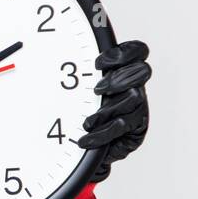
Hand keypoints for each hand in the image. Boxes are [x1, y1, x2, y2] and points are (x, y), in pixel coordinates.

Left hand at [77, 39, 150, 182]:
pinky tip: (87, 138)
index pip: (136, 50)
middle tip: (96, 89)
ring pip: (134, 98)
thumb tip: (54, 51)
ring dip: (107, 110)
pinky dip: (103, 133)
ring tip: (87, 122)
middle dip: (118, 78)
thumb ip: (76, 73)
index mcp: (121, 70)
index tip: (97, 64)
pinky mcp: (136, 128)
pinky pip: (125, 125)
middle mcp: (134, 85)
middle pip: (143, 71)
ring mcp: (138, 106)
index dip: (122, 53)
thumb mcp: (72, 89)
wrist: (77, 148)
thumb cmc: (73, 112)